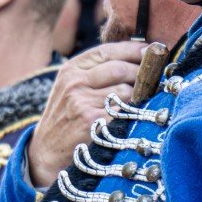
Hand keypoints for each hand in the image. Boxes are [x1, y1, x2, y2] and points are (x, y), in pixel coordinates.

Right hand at [27, 41, 147, 190]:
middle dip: (143, 72)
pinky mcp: (94, 122)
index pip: (107, 50)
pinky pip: (125, 112)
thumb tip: (135, 57)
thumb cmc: (64, 118)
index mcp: (70, 70)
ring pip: (127, 91)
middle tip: (154, 77)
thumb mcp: (69, 88)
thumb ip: (93, 71)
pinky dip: (134, 113)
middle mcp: (75, 83)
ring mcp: (83, 103)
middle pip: (120, 68)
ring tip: (143, 100)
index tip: (151, 49)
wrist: (46, 153)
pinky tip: (135, 116)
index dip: (133, 49)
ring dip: (140, 96)